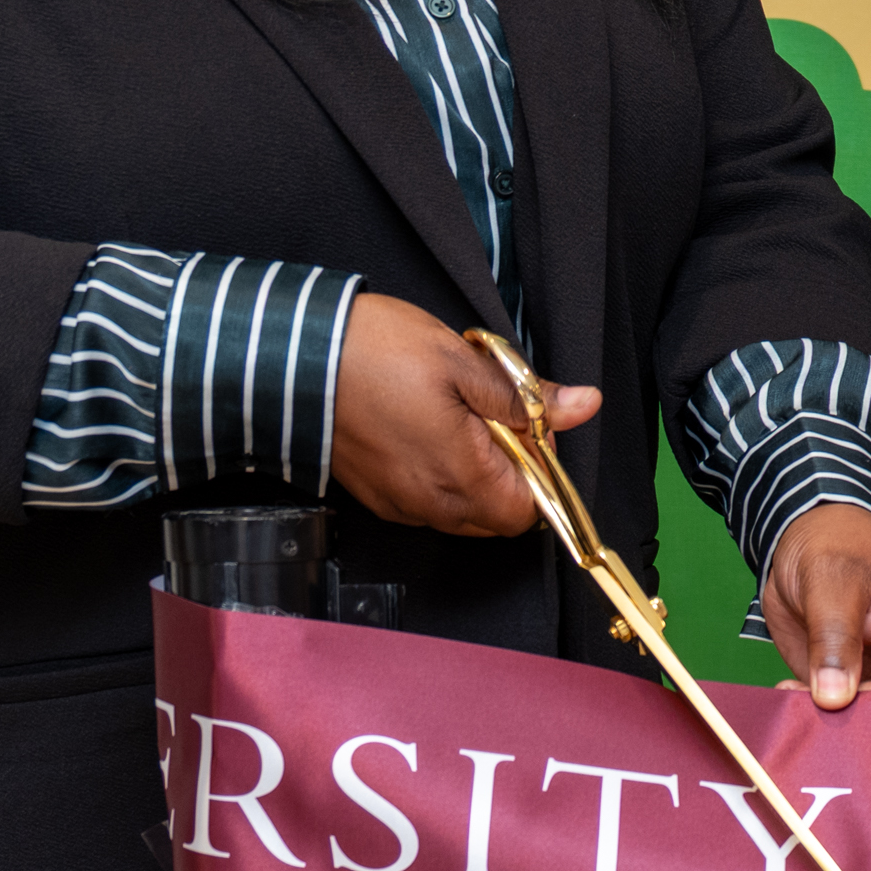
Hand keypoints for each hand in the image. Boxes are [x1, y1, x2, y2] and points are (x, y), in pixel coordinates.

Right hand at [334, 292, 580, 538]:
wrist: (287, 358)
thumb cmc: (370, 353)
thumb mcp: (464, 361)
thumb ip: (527, 396)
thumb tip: (583, 405)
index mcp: (461, 476)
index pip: (530, 510)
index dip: (541, 470)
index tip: (527, 428)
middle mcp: (430, 503)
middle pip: (498, 517)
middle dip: (512, 475)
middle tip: (495, 419)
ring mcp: (399, 503)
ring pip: (463, 513)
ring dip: (476, 477)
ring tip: (458, 419)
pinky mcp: (375, 496)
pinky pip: (426, 504)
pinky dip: (441, 478)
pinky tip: (428, 431)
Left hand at [757, 505, 870, 708]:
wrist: (811, 535)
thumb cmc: (834, 543)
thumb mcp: (831, 579)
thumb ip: (834, 638)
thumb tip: (834, 698)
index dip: (870, 708)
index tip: (823, 703)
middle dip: (853, 721)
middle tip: (803, 703)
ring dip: (834, 723)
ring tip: (795, 695)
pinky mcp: (864, 686)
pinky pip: (850, 719)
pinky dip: (820, 717)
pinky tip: (794, 696)